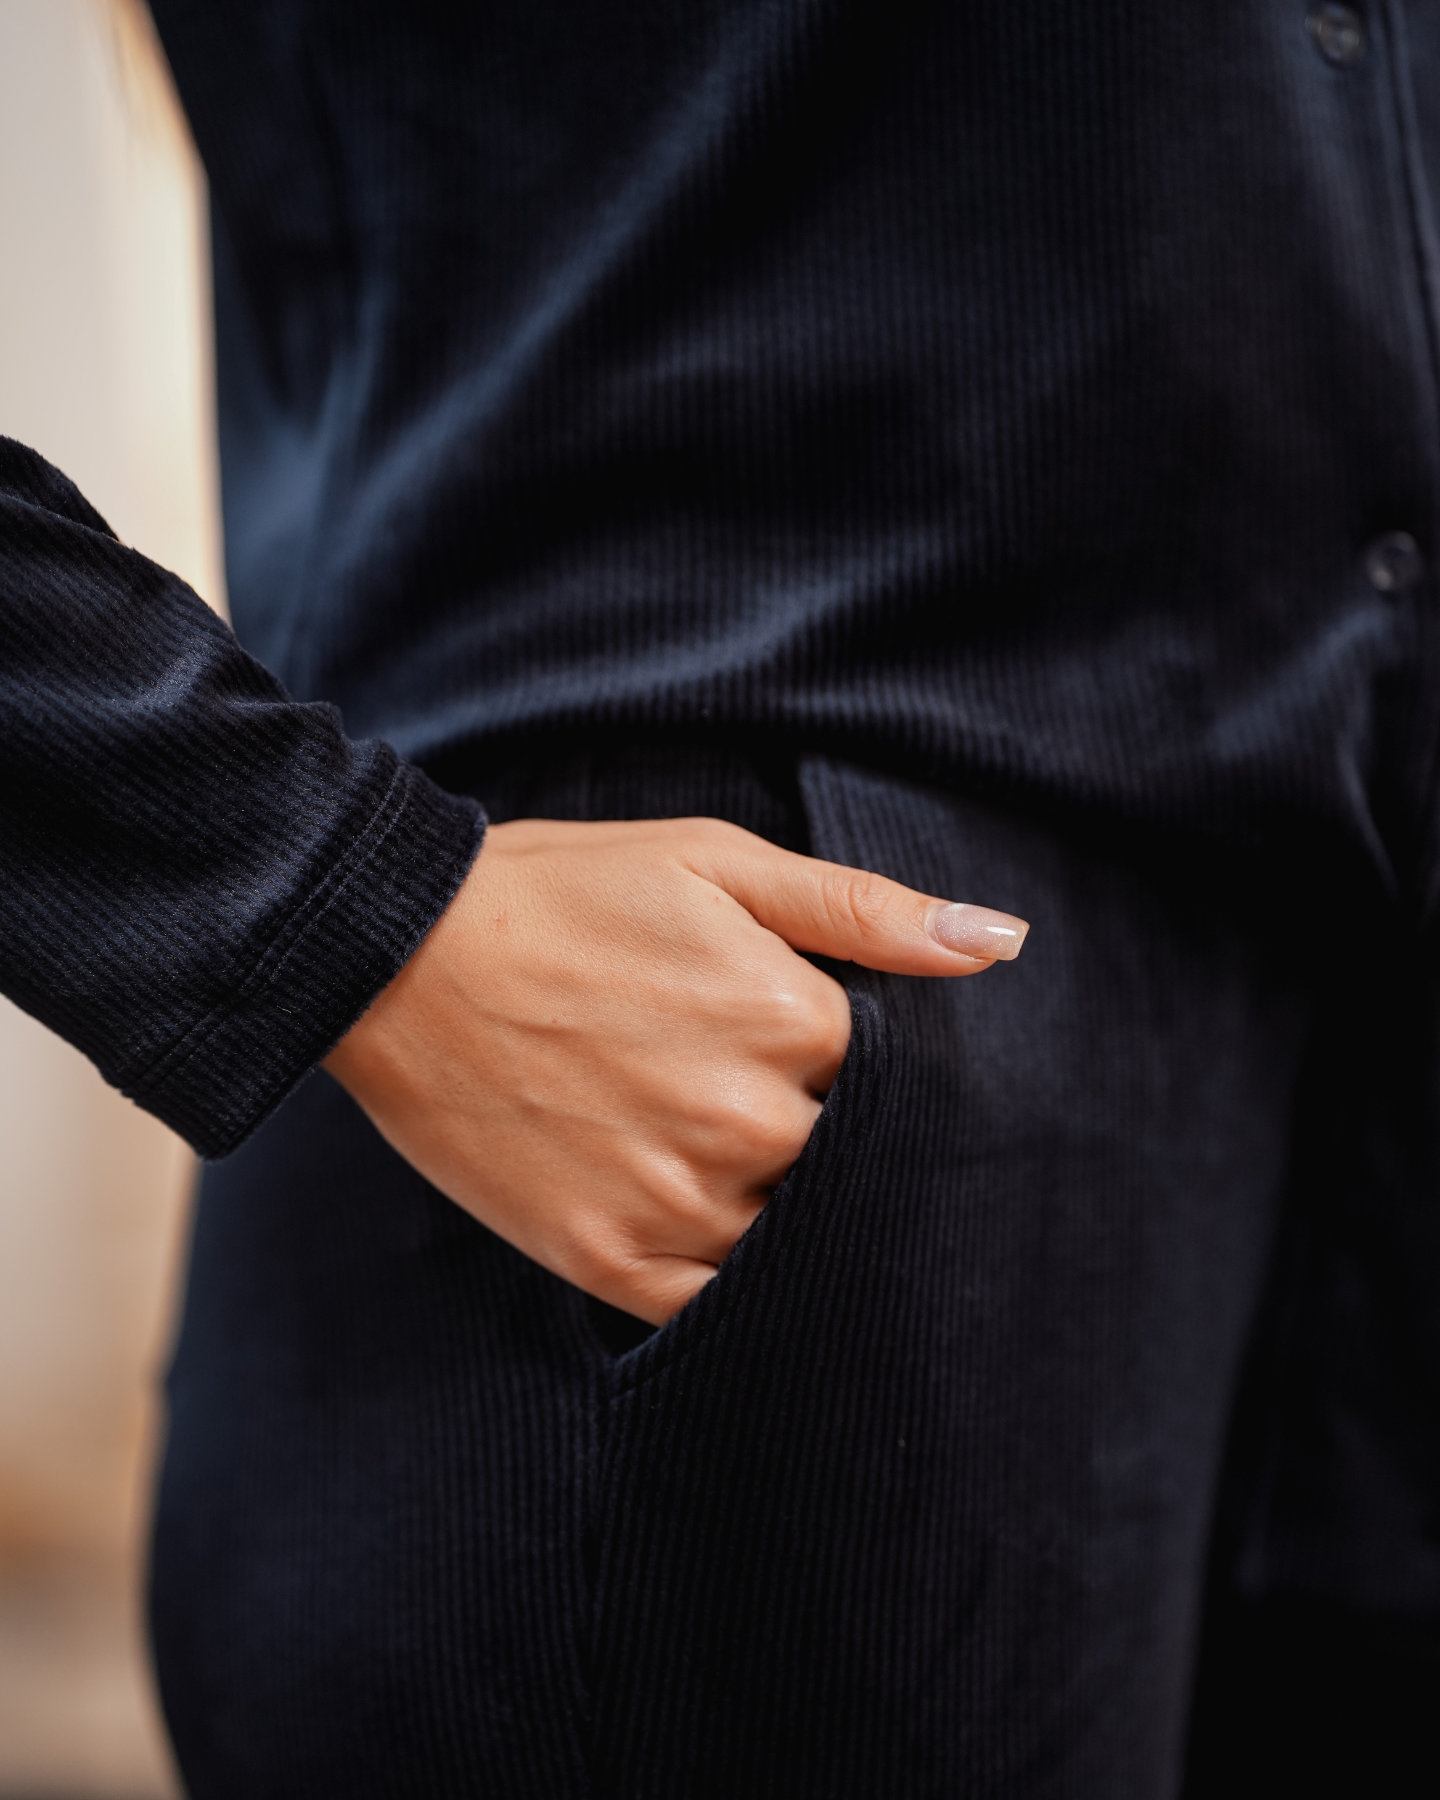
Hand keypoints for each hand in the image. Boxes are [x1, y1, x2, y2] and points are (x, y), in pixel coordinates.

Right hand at [325, 816, 1026, 1324]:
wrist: (397, 956)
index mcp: (791, 1022)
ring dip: (783, 1208)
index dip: (863, 1070)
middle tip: (757, 1098)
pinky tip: (699, 1219)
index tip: (815, 1053)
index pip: (898, 1082)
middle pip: (849, 1165)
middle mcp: (747, 1123)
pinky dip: (728, 1275)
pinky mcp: (608, 1260)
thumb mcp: (718, 864)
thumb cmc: (566, 894)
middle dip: (826, 1139)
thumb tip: (1000, 942)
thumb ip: (864, 910)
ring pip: (795, 1240)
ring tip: (718, 1148)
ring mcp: (676, 1201)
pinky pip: (717, 1302)